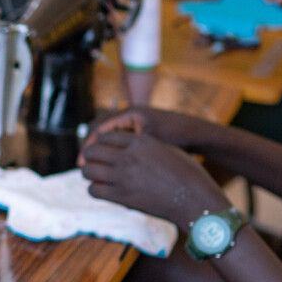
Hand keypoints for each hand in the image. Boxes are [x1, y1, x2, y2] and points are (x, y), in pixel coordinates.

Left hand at [79, 128, 231, 226]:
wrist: (193, 198)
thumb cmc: (186, 174)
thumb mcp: (165, 149)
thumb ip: (144, 146)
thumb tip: (128, 149)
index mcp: (140, 141)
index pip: (106, 136)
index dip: (102, 142)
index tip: (103, 149)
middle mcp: (128, 157)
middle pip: (92, 151)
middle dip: (91, 156)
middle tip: (95, 162)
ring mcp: (123, 177)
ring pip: (88, 171)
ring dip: (90, 172)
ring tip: (98, 176)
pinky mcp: (121, 197)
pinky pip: (94, 190)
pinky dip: (95, 189)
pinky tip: (104, 189)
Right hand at [82, 105, 211, 153]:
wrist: (198, 133)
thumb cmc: (176, 137)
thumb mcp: (149, 146)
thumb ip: (126, 152)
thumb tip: (102, 164)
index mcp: (130, 113)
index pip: (98, 128)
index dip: (88, 147)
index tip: (82, 163)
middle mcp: (129, 114)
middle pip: (99, 130)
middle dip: (90, 148)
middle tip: (83, 166)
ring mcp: (134, 121)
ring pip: (108, 137)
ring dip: (100, 151)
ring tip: (94, 169)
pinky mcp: (140, 129)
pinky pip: (118, 139)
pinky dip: (112, 151)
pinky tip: (110, 165)